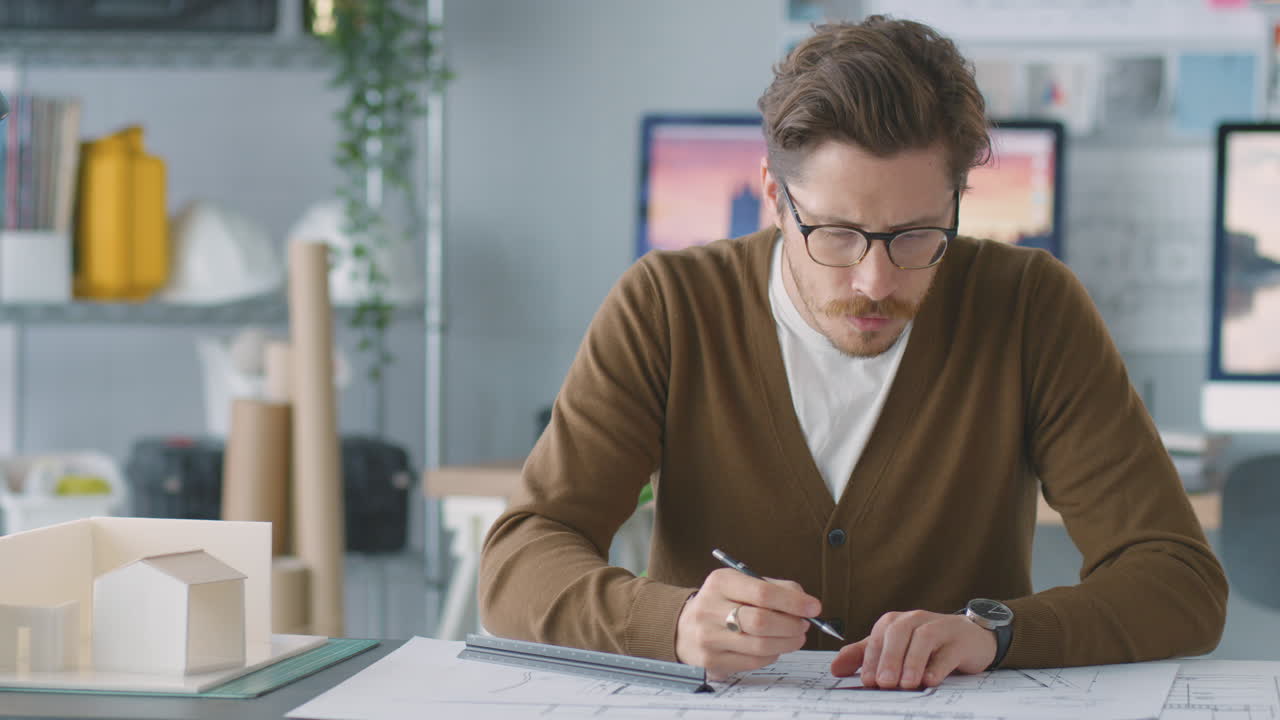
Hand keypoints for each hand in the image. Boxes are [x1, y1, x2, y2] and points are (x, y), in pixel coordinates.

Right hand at [674, 568, 818, 680]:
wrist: (683, 627)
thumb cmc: (722, 603)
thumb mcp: (742, 584)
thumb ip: (775, 588)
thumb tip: (806, 603)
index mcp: (720, 583)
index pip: (762, 592)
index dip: (793, 602)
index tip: (814, 607)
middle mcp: (709, 609)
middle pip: (762, 622)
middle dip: (792, 625)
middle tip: (804, 625)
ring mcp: (708, 638)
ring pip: (761, 646)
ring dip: (787, 643)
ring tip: (795, 636)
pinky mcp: (712, 661)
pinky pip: (754, 662)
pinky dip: (772, 655)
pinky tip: (774, 647)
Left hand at [830, 610, 995, 688]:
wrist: (970, 637)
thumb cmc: (927, 644)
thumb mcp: (894, 647)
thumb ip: (864, 656)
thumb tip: (835, 669)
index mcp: (895, 622)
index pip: (878, 637)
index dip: (871, 659)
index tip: (867, 681)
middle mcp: (916, 620)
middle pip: (898, 633)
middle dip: (889, 659)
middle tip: (884, 683)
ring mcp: (940, 628)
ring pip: (923, 638)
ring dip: (912, 661)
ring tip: (905, 683)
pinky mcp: (960, 641)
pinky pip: (948, 651)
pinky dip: (938, 665)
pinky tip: (930, 680)